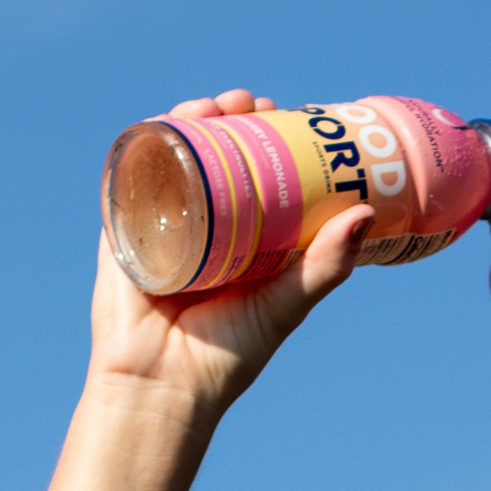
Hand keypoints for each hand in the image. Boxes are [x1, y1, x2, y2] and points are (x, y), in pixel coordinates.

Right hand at [89, 89, 374, 427]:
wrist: (163, 386)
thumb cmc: (228, 354)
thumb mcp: (286, 304)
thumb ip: (325, 266)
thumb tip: (366, 214)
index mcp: (244, 237)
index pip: (259, 172)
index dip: (272, 137)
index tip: (290, 114)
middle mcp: (204, 222)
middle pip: (217, 152)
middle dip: (233, 117)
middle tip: (255, 104)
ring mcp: (161, 221)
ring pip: (176, 155)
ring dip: (193, 119)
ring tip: (216, 107)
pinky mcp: (123, 228)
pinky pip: (131, 176)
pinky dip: (146, 141)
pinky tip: (166, 122)